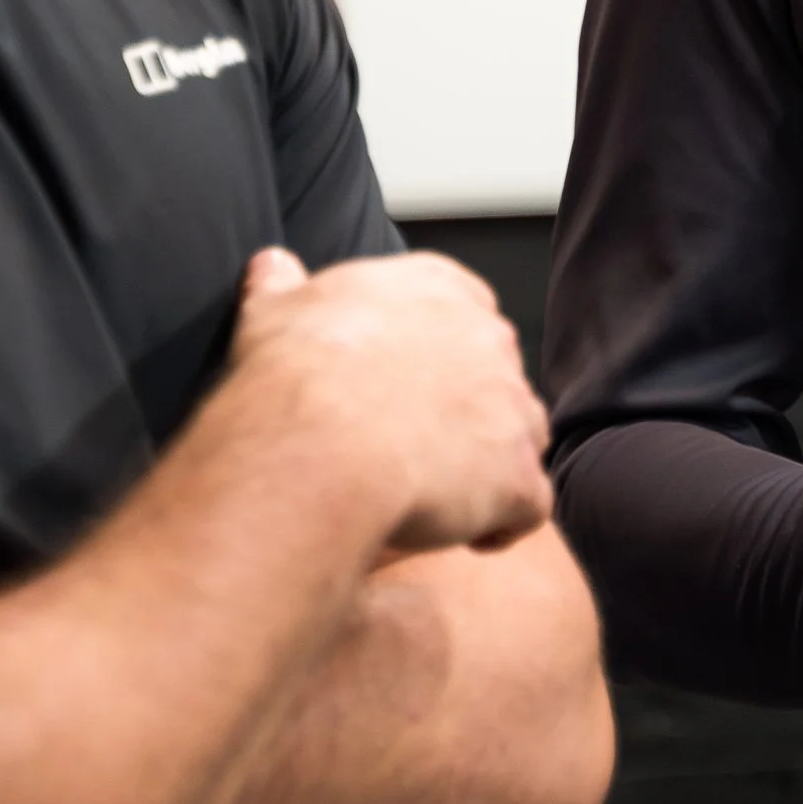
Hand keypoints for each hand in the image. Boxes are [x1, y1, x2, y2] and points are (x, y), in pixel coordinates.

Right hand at [229, 247, 553, 558]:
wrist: (318, 444)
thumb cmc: (294, 375)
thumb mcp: (274, 313)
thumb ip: (283, 285)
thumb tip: (273, 264)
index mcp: (438, 289)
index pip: (465, 312)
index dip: (441, 357)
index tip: (407, 389)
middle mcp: (490, 339)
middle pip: (497, 379)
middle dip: (468, 414)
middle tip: (415, 449)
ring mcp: (512, 408)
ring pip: (521, 438)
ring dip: (490, 468)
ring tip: (439, 498)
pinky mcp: (517, 476)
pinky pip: (529, 506)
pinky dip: (503, 525)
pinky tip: (464, 539)